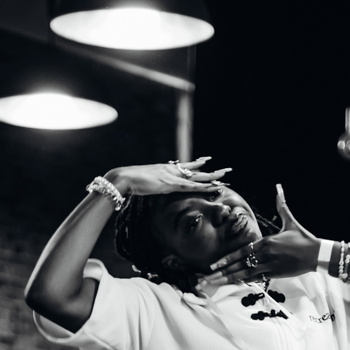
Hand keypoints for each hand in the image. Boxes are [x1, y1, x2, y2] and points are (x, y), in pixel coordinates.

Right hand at [106, 157, 230, 196]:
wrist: (123, 178)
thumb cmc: (128, 182)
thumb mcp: (141, 182)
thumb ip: (148, 184)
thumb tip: (148, 188)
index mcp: (164, 169)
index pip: (184, 167)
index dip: (196, 164)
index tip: (206, 161)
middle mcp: (171, 170)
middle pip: (195, 170)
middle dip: (211, 171)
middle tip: (226, 169)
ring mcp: (172, 177)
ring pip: (197, 178)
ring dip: (212, 177)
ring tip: (226, 175)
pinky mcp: (171, 185)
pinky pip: (191, 187)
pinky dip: (203, 187)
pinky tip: (213, 187)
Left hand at [201, 184, 318, 286]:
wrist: (316, 253)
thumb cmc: (303, 238)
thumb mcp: (290, 221)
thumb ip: (282, 206)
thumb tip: (278, 189)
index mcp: (266, 242)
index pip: (242, 252)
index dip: (226, 259)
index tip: (214, 265)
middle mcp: (265, 255)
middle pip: (239, 265)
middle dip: (221, 272)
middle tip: (206, 279)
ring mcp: (270, 266)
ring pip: (245, 275)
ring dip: (229, 280)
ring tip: (215, 284)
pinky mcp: (275, 274)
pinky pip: (256, 279)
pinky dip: (244, 282)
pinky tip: (233, 285)